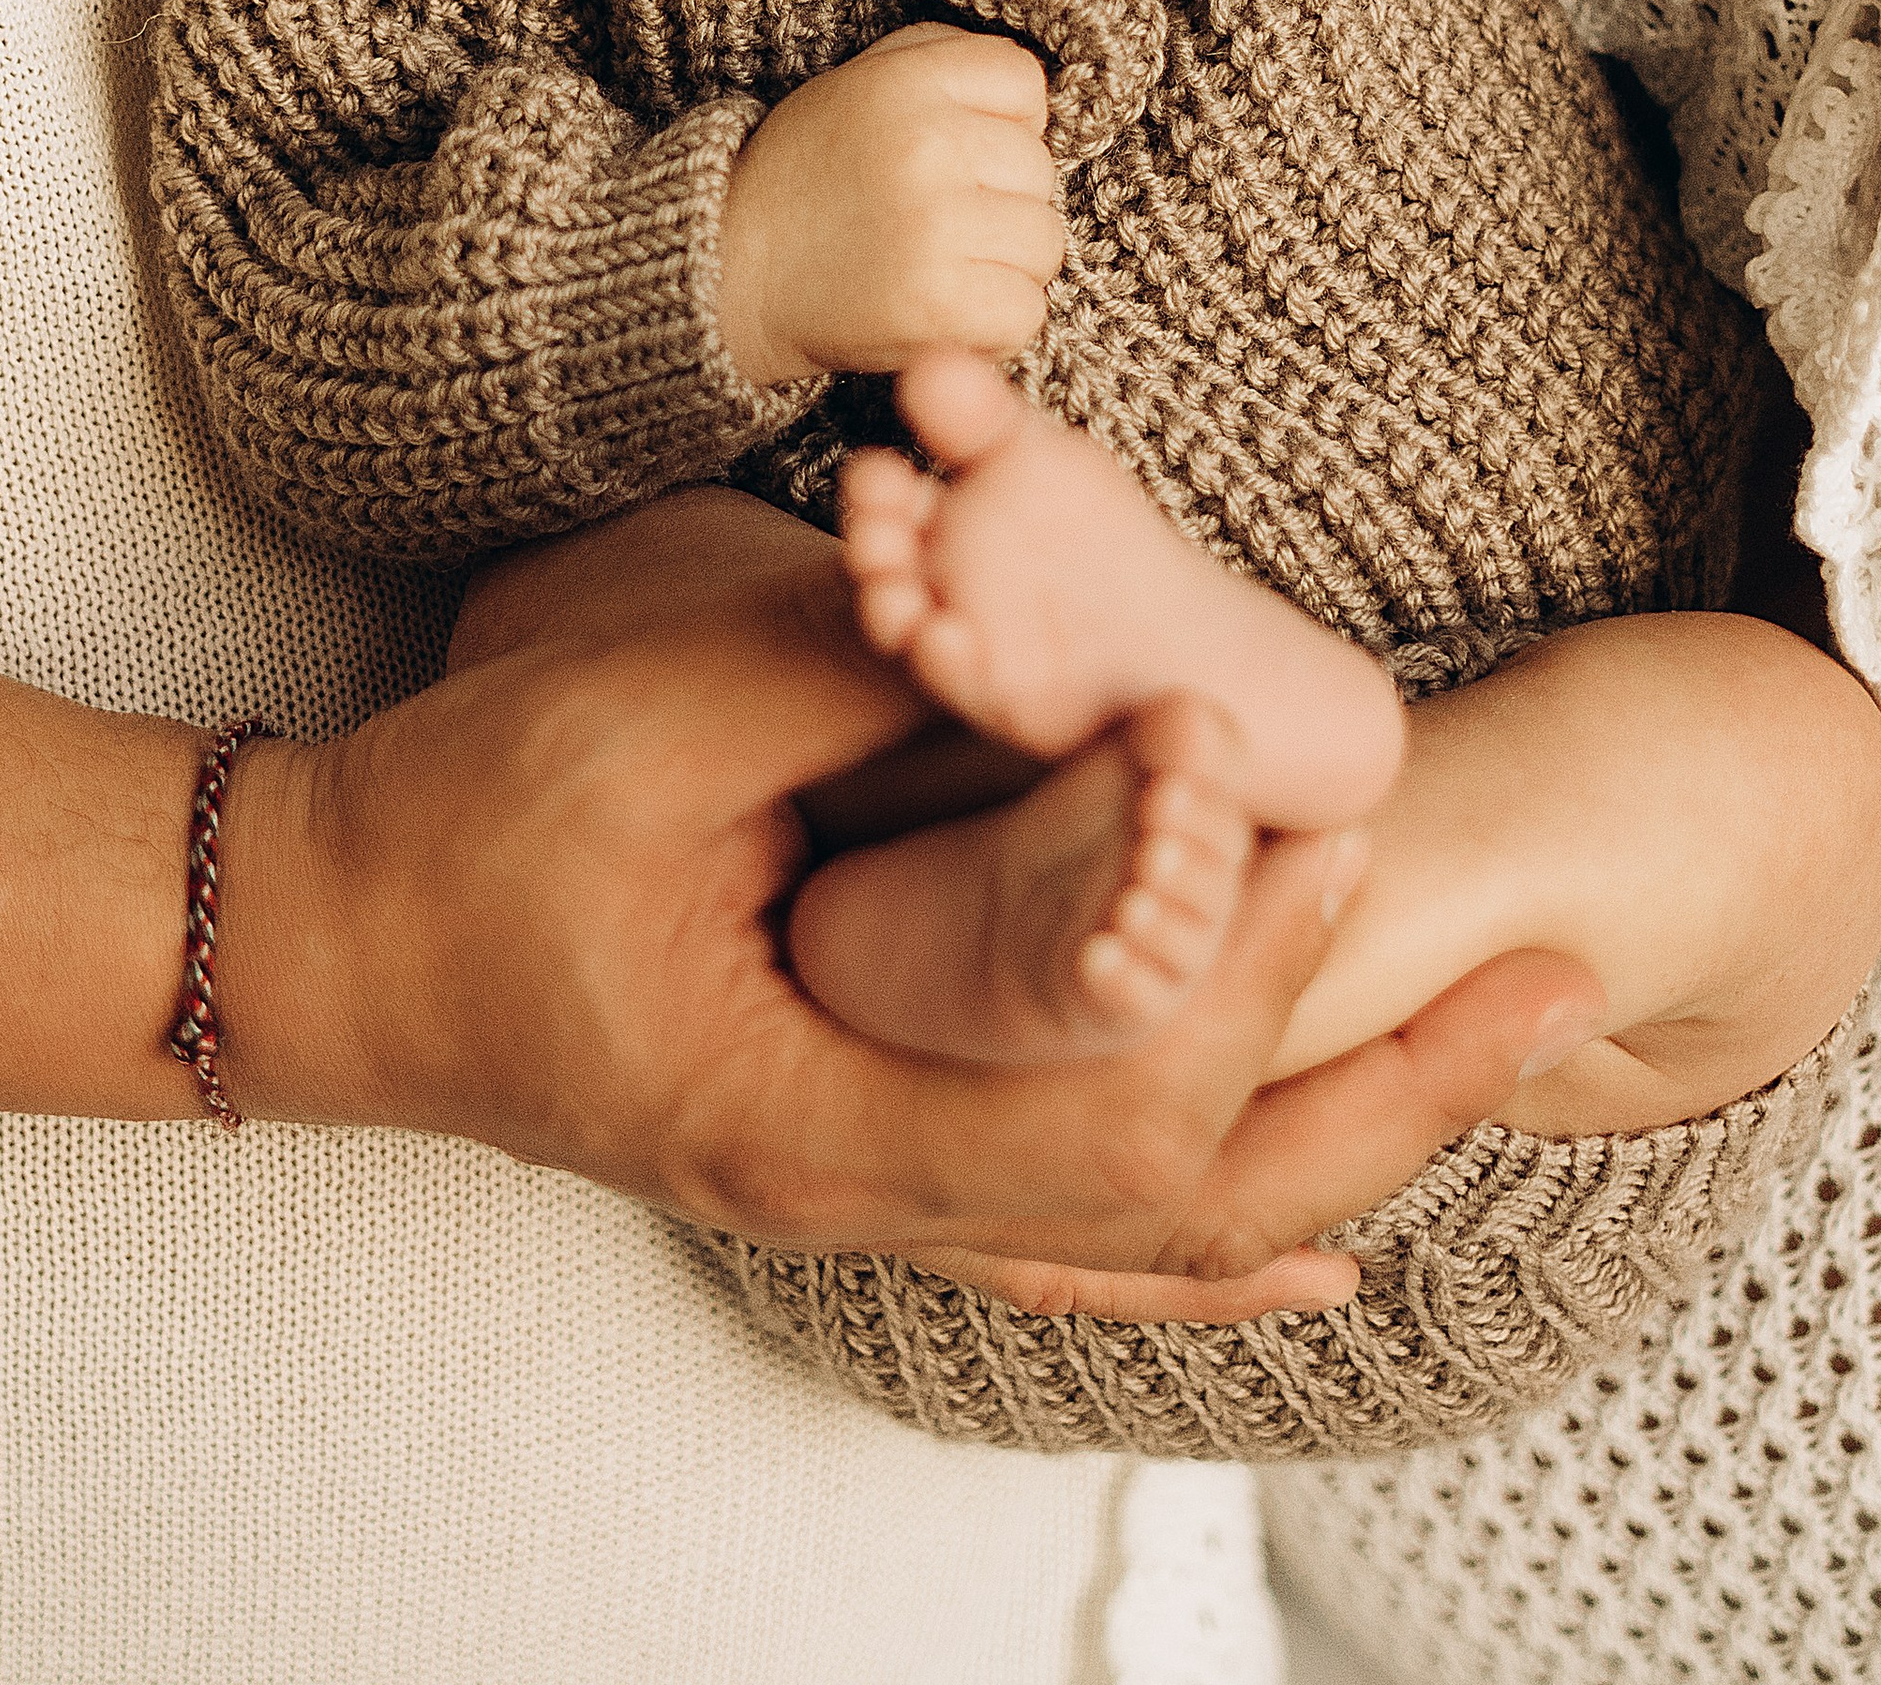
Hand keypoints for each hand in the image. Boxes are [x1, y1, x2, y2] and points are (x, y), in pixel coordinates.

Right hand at [223, 487, 1598, 1315]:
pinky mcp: (846, 1165)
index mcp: (816, 1106)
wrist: (334, 941)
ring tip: (1499, 1066)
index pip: (1107, 1093)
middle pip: (1182, 1200)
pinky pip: (1065, 1243)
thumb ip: (871, 670)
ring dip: (1335, 1150)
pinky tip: (1315, 1248)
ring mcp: (854, 1199)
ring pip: (1150, 1240)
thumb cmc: (471, 822)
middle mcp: (859, 1191)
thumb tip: (1065, 633)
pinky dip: (1209, 1247)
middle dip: (1377, 1085)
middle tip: (1547, 978)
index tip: (1343, 822)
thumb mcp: (668, 707)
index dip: (1249, 965)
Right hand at [714, 22, 1066, 385]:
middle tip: (939, 220)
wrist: (726, 272)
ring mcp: (931, 227)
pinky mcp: (934, 304)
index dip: (1004, 121)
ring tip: (942, 267)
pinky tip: (944, 311)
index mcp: (903, 82)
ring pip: (1043, 244)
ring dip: (1005, 266)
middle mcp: (923, 145)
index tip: (961, 152)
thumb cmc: (803, 176)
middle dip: (1002, 200)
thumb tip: (1032, 92)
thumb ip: (939, 58)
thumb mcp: (856, 83)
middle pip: (1040, 170)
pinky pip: (1025, 312)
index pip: (1024, 82)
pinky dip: (993, 325)